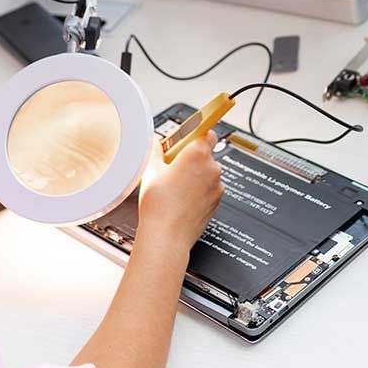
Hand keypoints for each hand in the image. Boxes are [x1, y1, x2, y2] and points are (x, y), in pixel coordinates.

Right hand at [137, 131, 223, 254]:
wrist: (167, 236)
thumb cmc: (160, 206)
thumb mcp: (151, 171)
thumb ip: (155, 150)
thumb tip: (156, 143)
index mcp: (198, 154)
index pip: (206, 131)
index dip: (196, 133)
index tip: (189, 135)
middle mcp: (212, 168)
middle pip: (205, 153)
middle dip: (190, 157)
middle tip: (171, 165)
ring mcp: (217, 186)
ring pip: (207, 173)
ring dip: (195, 175)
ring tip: (174, 186)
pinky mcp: (217, 201)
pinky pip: (209, 188)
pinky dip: (199, 190)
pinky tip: (181, 198)